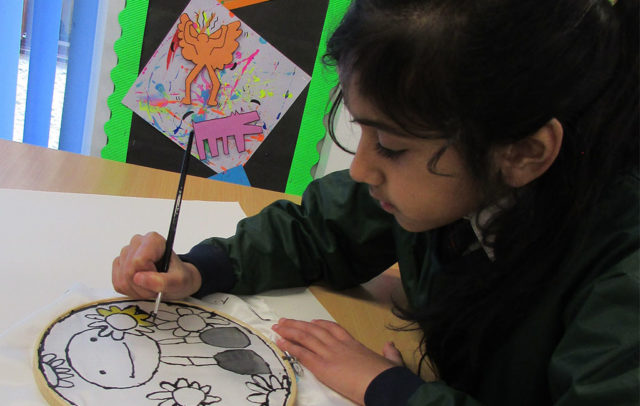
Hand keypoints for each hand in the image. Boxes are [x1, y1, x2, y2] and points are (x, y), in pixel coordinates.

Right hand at [112, 232, 201, 299]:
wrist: (175, 279)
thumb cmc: (179, 277)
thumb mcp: (179, 281)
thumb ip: (162, 281)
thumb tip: (138, 278)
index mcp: (153, 240)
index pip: (138, 261)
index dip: (148, 276)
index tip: (160, 278)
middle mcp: (137, 242)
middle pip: (129, 271)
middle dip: (143, 287)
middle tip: (156, 288)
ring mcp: (125, 253)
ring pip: (122, 279)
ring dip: (137, 290)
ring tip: (151, 287)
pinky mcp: (118, 265)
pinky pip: (118, 284)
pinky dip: (130, 291)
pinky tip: (142, 287)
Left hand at [272, 318, 397, 404]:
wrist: (381, 383)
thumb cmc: (387, 375)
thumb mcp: (391, 361)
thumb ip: (390, 353)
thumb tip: (390, 346)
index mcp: (354, 344)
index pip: (334, 329)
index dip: (320, 325)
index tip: (310, 322)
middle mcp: (339, 345)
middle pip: (314, 330)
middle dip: (298, 325)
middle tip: (284, 321)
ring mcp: (329, 354)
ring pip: (305, 338)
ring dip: (289, 331)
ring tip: (277, 327)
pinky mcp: (322, 366)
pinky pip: (302, 354)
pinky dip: (290, 347)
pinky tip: (281, 342)